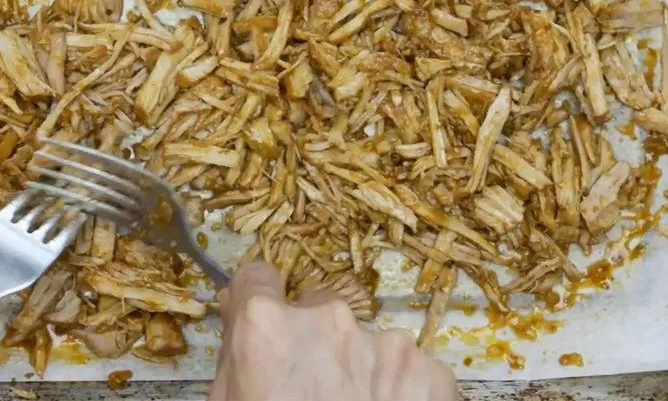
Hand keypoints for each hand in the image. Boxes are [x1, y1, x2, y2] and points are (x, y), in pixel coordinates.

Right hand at [210, 263, 458, 400]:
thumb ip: (235, 354)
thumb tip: (235, 307)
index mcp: (268, 328)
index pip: (256, 279)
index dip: (258, 303)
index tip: (266, 330)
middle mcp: (329, 320)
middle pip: (316, 309)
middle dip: (313, 342)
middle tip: (313, 394)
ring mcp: (388, 344)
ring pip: (365, 341)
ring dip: (359, 369)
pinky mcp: (433, 373)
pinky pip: (408, 370)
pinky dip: (399, 393)